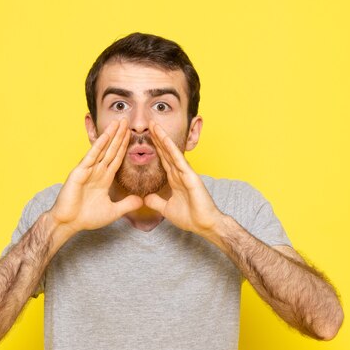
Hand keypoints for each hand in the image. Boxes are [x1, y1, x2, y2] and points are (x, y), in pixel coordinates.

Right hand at [50, 119, 142, 232]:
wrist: (69, 223)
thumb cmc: (87, 217)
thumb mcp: (113, 211)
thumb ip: (127, 204)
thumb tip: (141, 200)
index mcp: (104, 179)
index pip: (116, 159)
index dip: (124, 147)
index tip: (131, 135)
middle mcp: (96, 171)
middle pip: (111, 150)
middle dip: (119, 136)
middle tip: (127, 121)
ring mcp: (87, 170)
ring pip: (102, 150)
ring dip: (110, 135)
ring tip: (118, 122)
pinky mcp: (79, 172)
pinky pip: (91, 157)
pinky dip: (98, 146)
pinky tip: (106, 135)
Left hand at [144, 121, 224, 235]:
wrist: (204, 225)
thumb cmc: (191, 217)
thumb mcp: (167, 209)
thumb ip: (157, 202)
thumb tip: (145, 198)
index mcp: (175, 179)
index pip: (163, 159)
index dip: (155, 148)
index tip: (147, 136)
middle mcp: (180, 173)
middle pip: (166, 152)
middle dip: (157, 137)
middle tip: (149, 123)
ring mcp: (186, 173)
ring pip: (171, 152)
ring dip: (162, 138)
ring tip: (154, 125)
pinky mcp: (191, 177)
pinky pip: (179, 161)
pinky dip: (171, 150)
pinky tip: (164, 140)